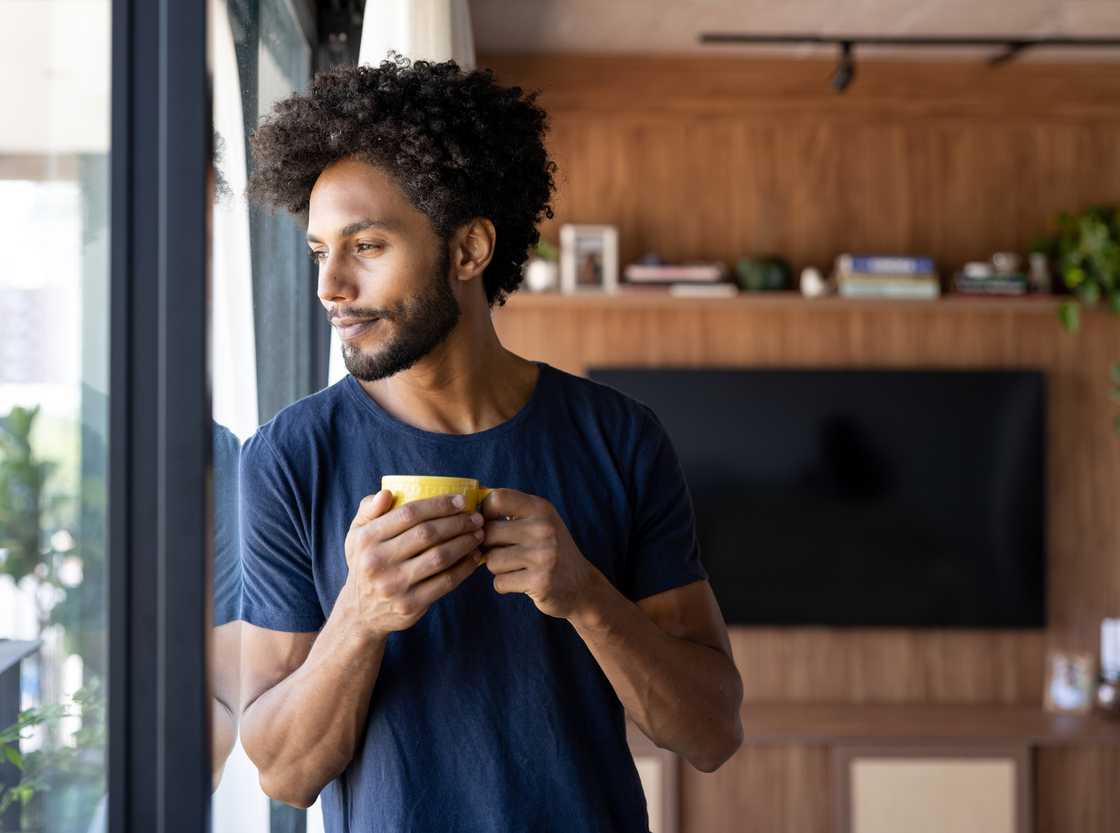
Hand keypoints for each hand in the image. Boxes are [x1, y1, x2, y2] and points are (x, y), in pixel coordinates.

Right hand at [343, 490, 484, 638]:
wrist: (359, 613)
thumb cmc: (365, 563)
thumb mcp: (356, 534)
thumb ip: (369, 510)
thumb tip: (387, 493)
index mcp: (366, 539)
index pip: (408, 514)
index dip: (439, 505)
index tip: (461, 500)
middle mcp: (377, 562)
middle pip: (427, 534)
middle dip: (457, 522)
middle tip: (476, 518)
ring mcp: (394, 585)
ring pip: (440, 557)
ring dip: (465, 543)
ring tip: (479, 534)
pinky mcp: (410, 605)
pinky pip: (445, 582)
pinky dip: (464, 567)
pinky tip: (474, 557)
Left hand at [479, 489, 598, 619]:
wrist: (581, 586)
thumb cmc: (550, 551)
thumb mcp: (540, 522)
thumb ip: (511, 512)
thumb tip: (468, 510)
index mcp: (541, 508)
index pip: (496, 498)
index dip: (485, 513)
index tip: (491, 524)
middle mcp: (543, 528)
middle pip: (488, 532)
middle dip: (488, 546)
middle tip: (502, 552)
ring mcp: (543, 555)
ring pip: (491, 560)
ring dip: (497, 567)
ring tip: (515, 567)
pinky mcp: (540, 581)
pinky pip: (499, 582)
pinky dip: (505, 585)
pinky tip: (522, 581)